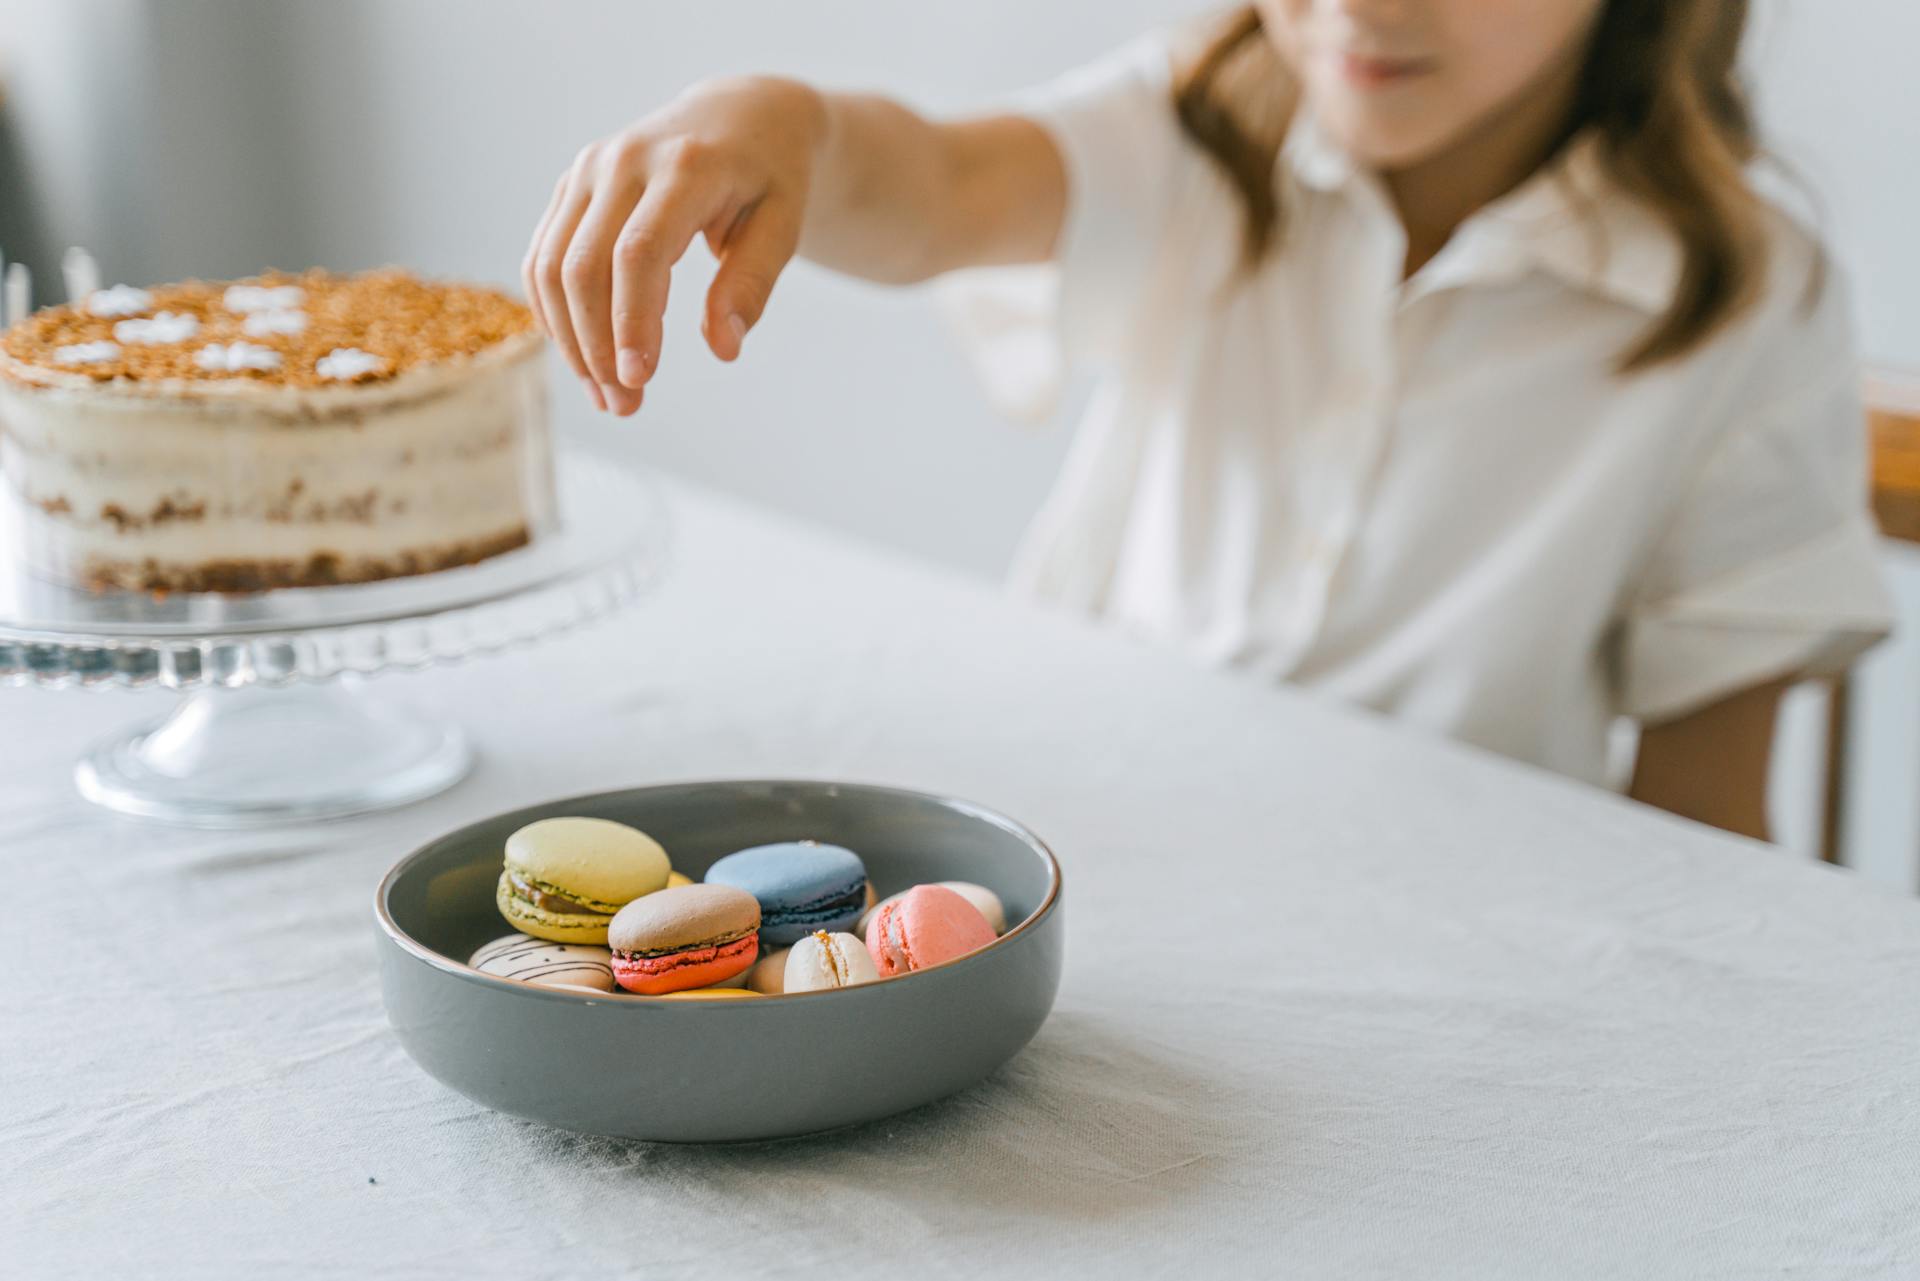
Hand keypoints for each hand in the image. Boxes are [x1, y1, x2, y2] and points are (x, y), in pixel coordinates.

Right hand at [524, 77, 826, 416]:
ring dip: (571, 340)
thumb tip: (724, 348)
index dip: (631, 321)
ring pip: (551, 266)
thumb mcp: (783, 228)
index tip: (640, 379)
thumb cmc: (770, 179)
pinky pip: (542, 257)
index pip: (639, 252)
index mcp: (684, 166)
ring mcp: (589, 169)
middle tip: (626, 405)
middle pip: (584, 266)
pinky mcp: (571, 186)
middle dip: (597, 345)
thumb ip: (752, 284)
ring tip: (607, 394)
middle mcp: (623, 160)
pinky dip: (555, 314)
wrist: (741, 116)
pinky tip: (584, 356)